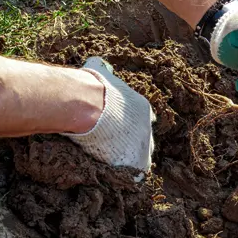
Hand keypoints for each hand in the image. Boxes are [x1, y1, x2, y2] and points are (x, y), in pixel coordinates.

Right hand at [65, 57, 154, 172]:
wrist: (89, 105)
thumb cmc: (91, 87)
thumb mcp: (99, 71)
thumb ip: (101, 69)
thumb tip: (94, 61)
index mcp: (142, 107)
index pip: (142, 120)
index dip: (130, 126)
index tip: (119, 129)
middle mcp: (147, 125)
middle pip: (144, 139)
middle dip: (132, 144)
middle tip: (117, 149)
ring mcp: (144, 144)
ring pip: (142, 156)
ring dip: (130, 160)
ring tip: (117, 164)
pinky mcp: (137, 161)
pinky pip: (136, 173)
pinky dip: (128, 176)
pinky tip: (117, 175)